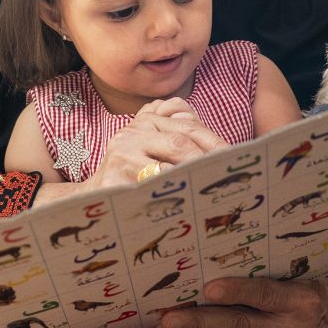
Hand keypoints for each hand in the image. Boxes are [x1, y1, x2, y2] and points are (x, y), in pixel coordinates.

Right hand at [89, 98, 226, 189]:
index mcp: (146, 122)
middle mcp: (132, 133)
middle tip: (226, 177)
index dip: (214, 142)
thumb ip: (180, 136)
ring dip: (192, 181)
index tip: (234, 156)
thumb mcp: (153, 149)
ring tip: (211, 192)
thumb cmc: (132, 174)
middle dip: (206, 162)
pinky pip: (150, 189)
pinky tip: (185, 206)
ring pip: (166, 167)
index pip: (187, 127)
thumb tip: (219, 146)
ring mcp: (122, 155)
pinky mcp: (113, 179)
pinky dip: (170, 198)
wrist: (93, 196)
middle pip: (179, 143)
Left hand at [154, 277, 327, 327]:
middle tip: (168, 319)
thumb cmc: (308, 288)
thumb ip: (265, 276)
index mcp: (302, 301)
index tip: (209, 288)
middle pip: (240, 326)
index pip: (265, 295)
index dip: (237, 292)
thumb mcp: (296, 276)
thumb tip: (215, 267)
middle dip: (199, 323)